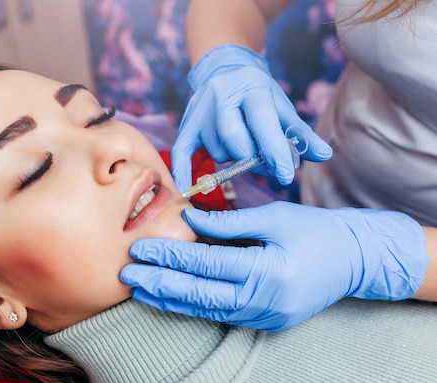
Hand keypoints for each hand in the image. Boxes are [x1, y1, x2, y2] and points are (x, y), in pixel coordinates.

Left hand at [120, 202, 426, 330]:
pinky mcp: (264, 322)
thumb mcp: (275, 218)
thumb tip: (188, 218)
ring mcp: (264, 316)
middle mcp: (262, 300)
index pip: (205, 263)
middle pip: (198, 292)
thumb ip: (229, 222)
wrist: (356, 260)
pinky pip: (220, 313)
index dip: (170, 255)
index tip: (140, 248)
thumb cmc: (317, 232)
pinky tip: (171, 299)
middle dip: (159, 282)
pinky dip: (192, 306)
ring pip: (205, 309)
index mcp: (267, 271)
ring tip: (140, 290)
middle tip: (126, 274)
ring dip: (170, 299)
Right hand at [172, 44, 331, 190]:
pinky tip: (188, 190)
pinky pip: (182, 153)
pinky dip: (185, 172)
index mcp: (251, 86)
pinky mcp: (186, 124)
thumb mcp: (281, 107)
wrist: (223, 69)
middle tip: (261, 161)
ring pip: (218, 152)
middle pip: (236, 141)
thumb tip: (324, 155)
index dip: (274, 151)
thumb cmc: (258, 94)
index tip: (286, 175)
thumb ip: (300, 134)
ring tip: (239, 145)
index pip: (262, 122)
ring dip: (232, 158)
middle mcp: (222, 96)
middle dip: (252, 158)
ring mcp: (201, 110)